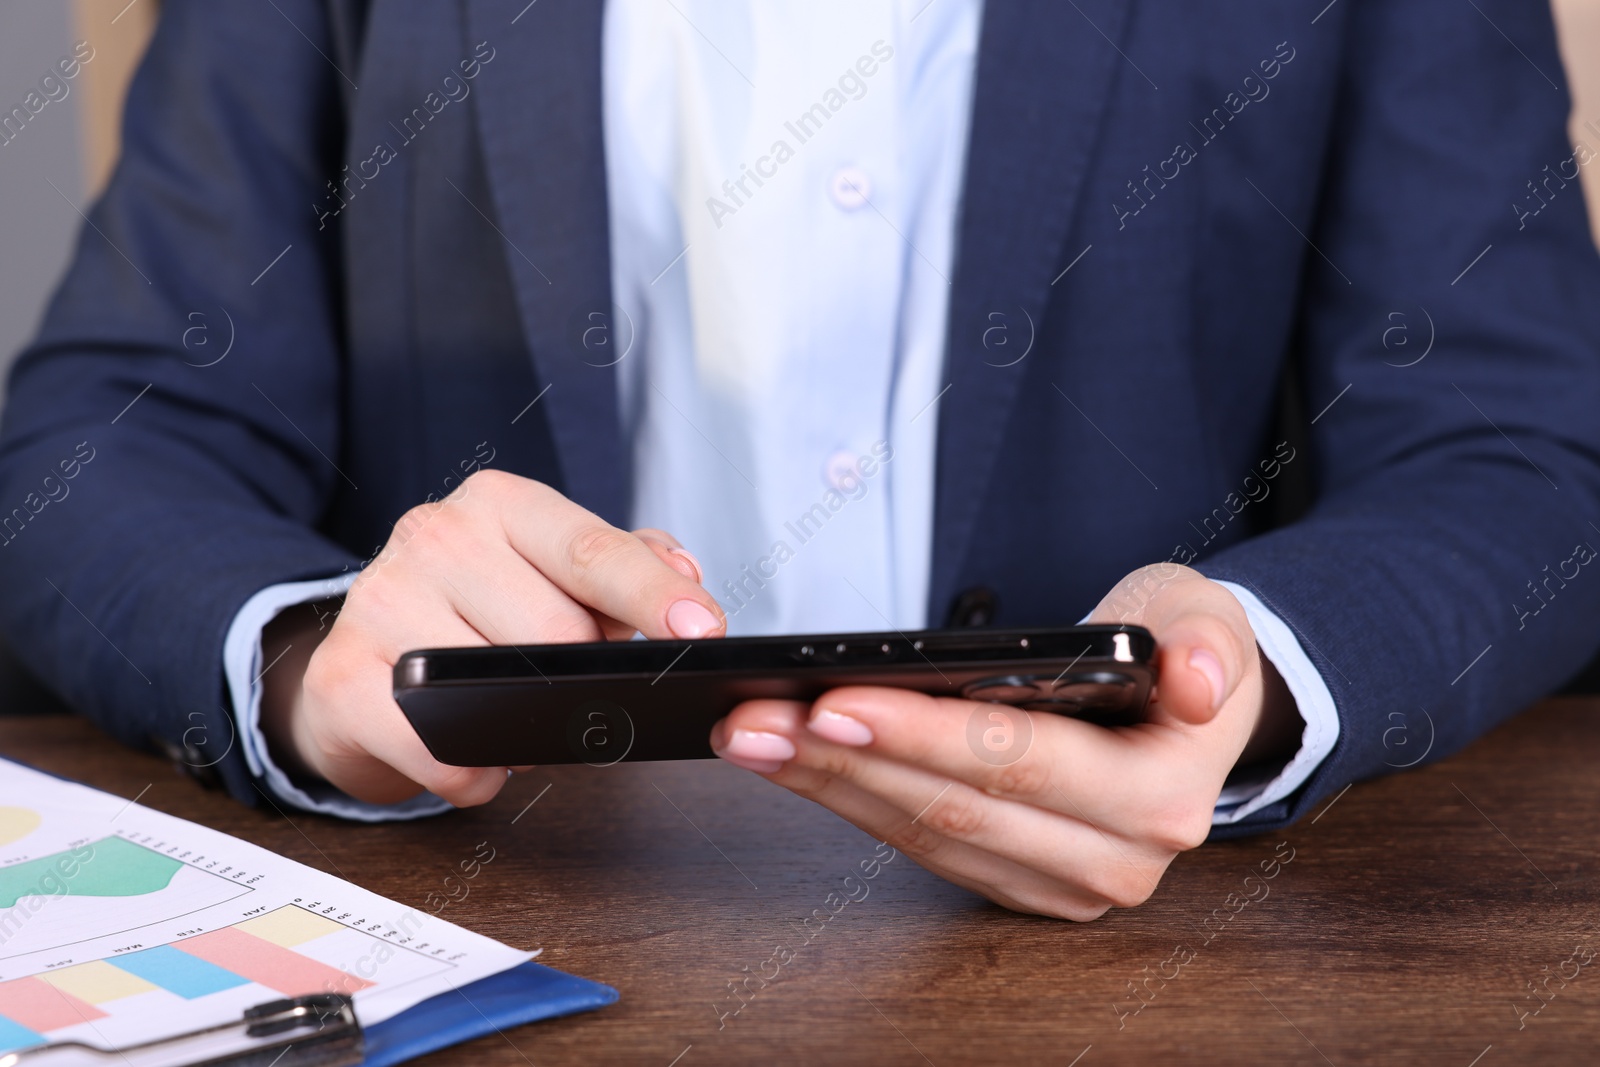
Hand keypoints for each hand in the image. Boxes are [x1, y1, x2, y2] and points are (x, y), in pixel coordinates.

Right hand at [260, 470, 723, 806]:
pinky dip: (473, 770)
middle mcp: (436, 533)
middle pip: (557, 628)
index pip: (593, 549)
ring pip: (498, 684)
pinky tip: (479, 758)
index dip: (654, 595)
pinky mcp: (341, 675)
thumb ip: (630, 568)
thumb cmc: (478, 619)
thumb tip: (684, 572)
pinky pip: (437, 747)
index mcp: (502, 504)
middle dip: (585, 677)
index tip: (705, 630)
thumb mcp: (557, 578)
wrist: (360, 670)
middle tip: (581, 695)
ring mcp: (379, 599)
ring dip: (531, 726)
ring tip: (528, 722)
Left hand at [710, 564, 1299, 919]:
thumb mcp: (1207, 617)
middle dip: (843, 758)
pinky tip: (792, 758)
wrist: (1178, 708)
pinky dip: (848, 796)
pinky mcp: (1013, 882)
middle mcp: (1111, 859)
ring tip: (751, 733)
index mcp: (1161, 797)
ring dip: (826, 782)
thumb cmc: (1174, 649)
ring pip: (921, 834)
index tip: (835, 699)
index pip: (1021, 763)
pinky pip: (915, 844)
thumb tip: (1195, 680)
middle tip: (755, 717)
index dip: (923, 734)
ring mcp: (1059, 882)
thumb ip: (1209, 641)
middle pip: (952, 808)